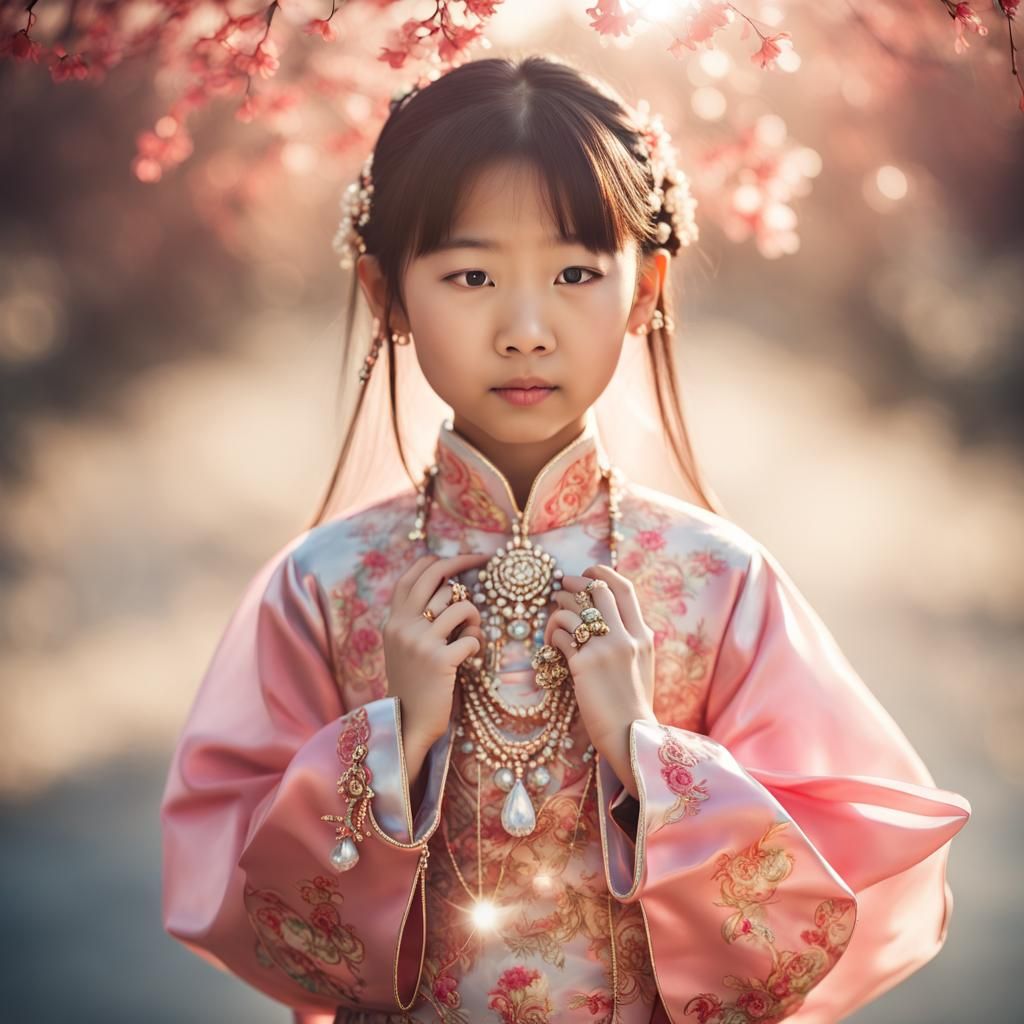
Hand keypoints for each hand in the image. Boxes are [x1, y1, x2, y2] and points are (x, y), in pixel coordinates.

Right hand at [382, 552, 489, 776]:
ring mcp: (421, 642)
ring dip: (474, 619)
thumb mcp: (403, 646)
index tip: (461, 558)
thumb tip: (447, 588)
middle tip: (483, 560)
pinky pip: (472, 637)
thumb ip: (415, 618)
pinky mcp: (440, 660)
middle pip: (437, 576)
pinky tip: (469, 656)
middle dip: (464, 562)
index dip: (439, 561)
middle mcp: (404, 626)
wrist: (408, 722)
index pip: (413, 575)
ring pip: (462, 606)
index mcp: (394, 620)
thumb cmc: (413, 683)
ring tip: (470, 635)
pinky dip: (477, 644)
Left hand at [543, 565, 657, 797]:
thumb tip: (606, 618)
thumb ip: (629, 640)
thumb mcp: (641, 665)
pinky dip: (553, 635)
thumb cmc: (632, 704)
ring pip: (574, 609)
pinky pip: (561, 634)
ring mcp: (606, 649)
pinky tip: (552, 646)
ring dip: (558, 609)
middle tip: (561, 588)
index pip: (624, 588)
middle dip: (574, 584)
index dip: (603, 573)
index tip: (587, 572)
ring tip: (552, 619)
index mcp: (643, 635)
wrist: (631, 735)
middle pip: (596, 590)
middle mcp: (627, 636)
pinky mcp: (584, 664)